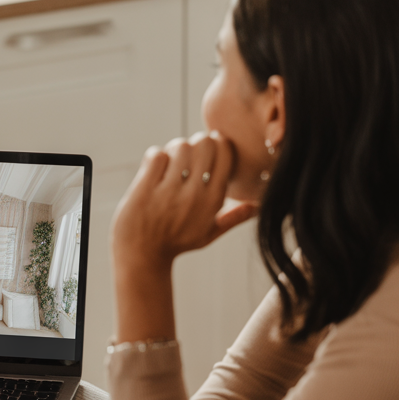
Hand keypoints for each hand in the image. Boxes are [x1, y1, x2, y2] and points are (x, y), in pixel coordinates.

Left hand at [111, 131, 256, 270]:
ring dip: (174, 149)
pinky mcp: (145, 190)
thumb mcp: (207, 234)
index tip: (208, 150)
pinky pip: (156, 156)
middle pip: (205, 144)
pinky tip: (153, 168)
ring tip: (170, 162)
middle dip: (196, 142)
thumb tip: (257, 206)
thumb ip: (232, 218)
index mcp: (212, 201)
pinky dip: (154, 157)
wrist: (141, 256)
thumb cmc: (175, 244)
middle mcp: (194, 195)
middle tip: (188, 154)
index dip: (217, 143)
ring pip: (180, 146)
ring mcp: (169, 192)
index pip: (225, 153)